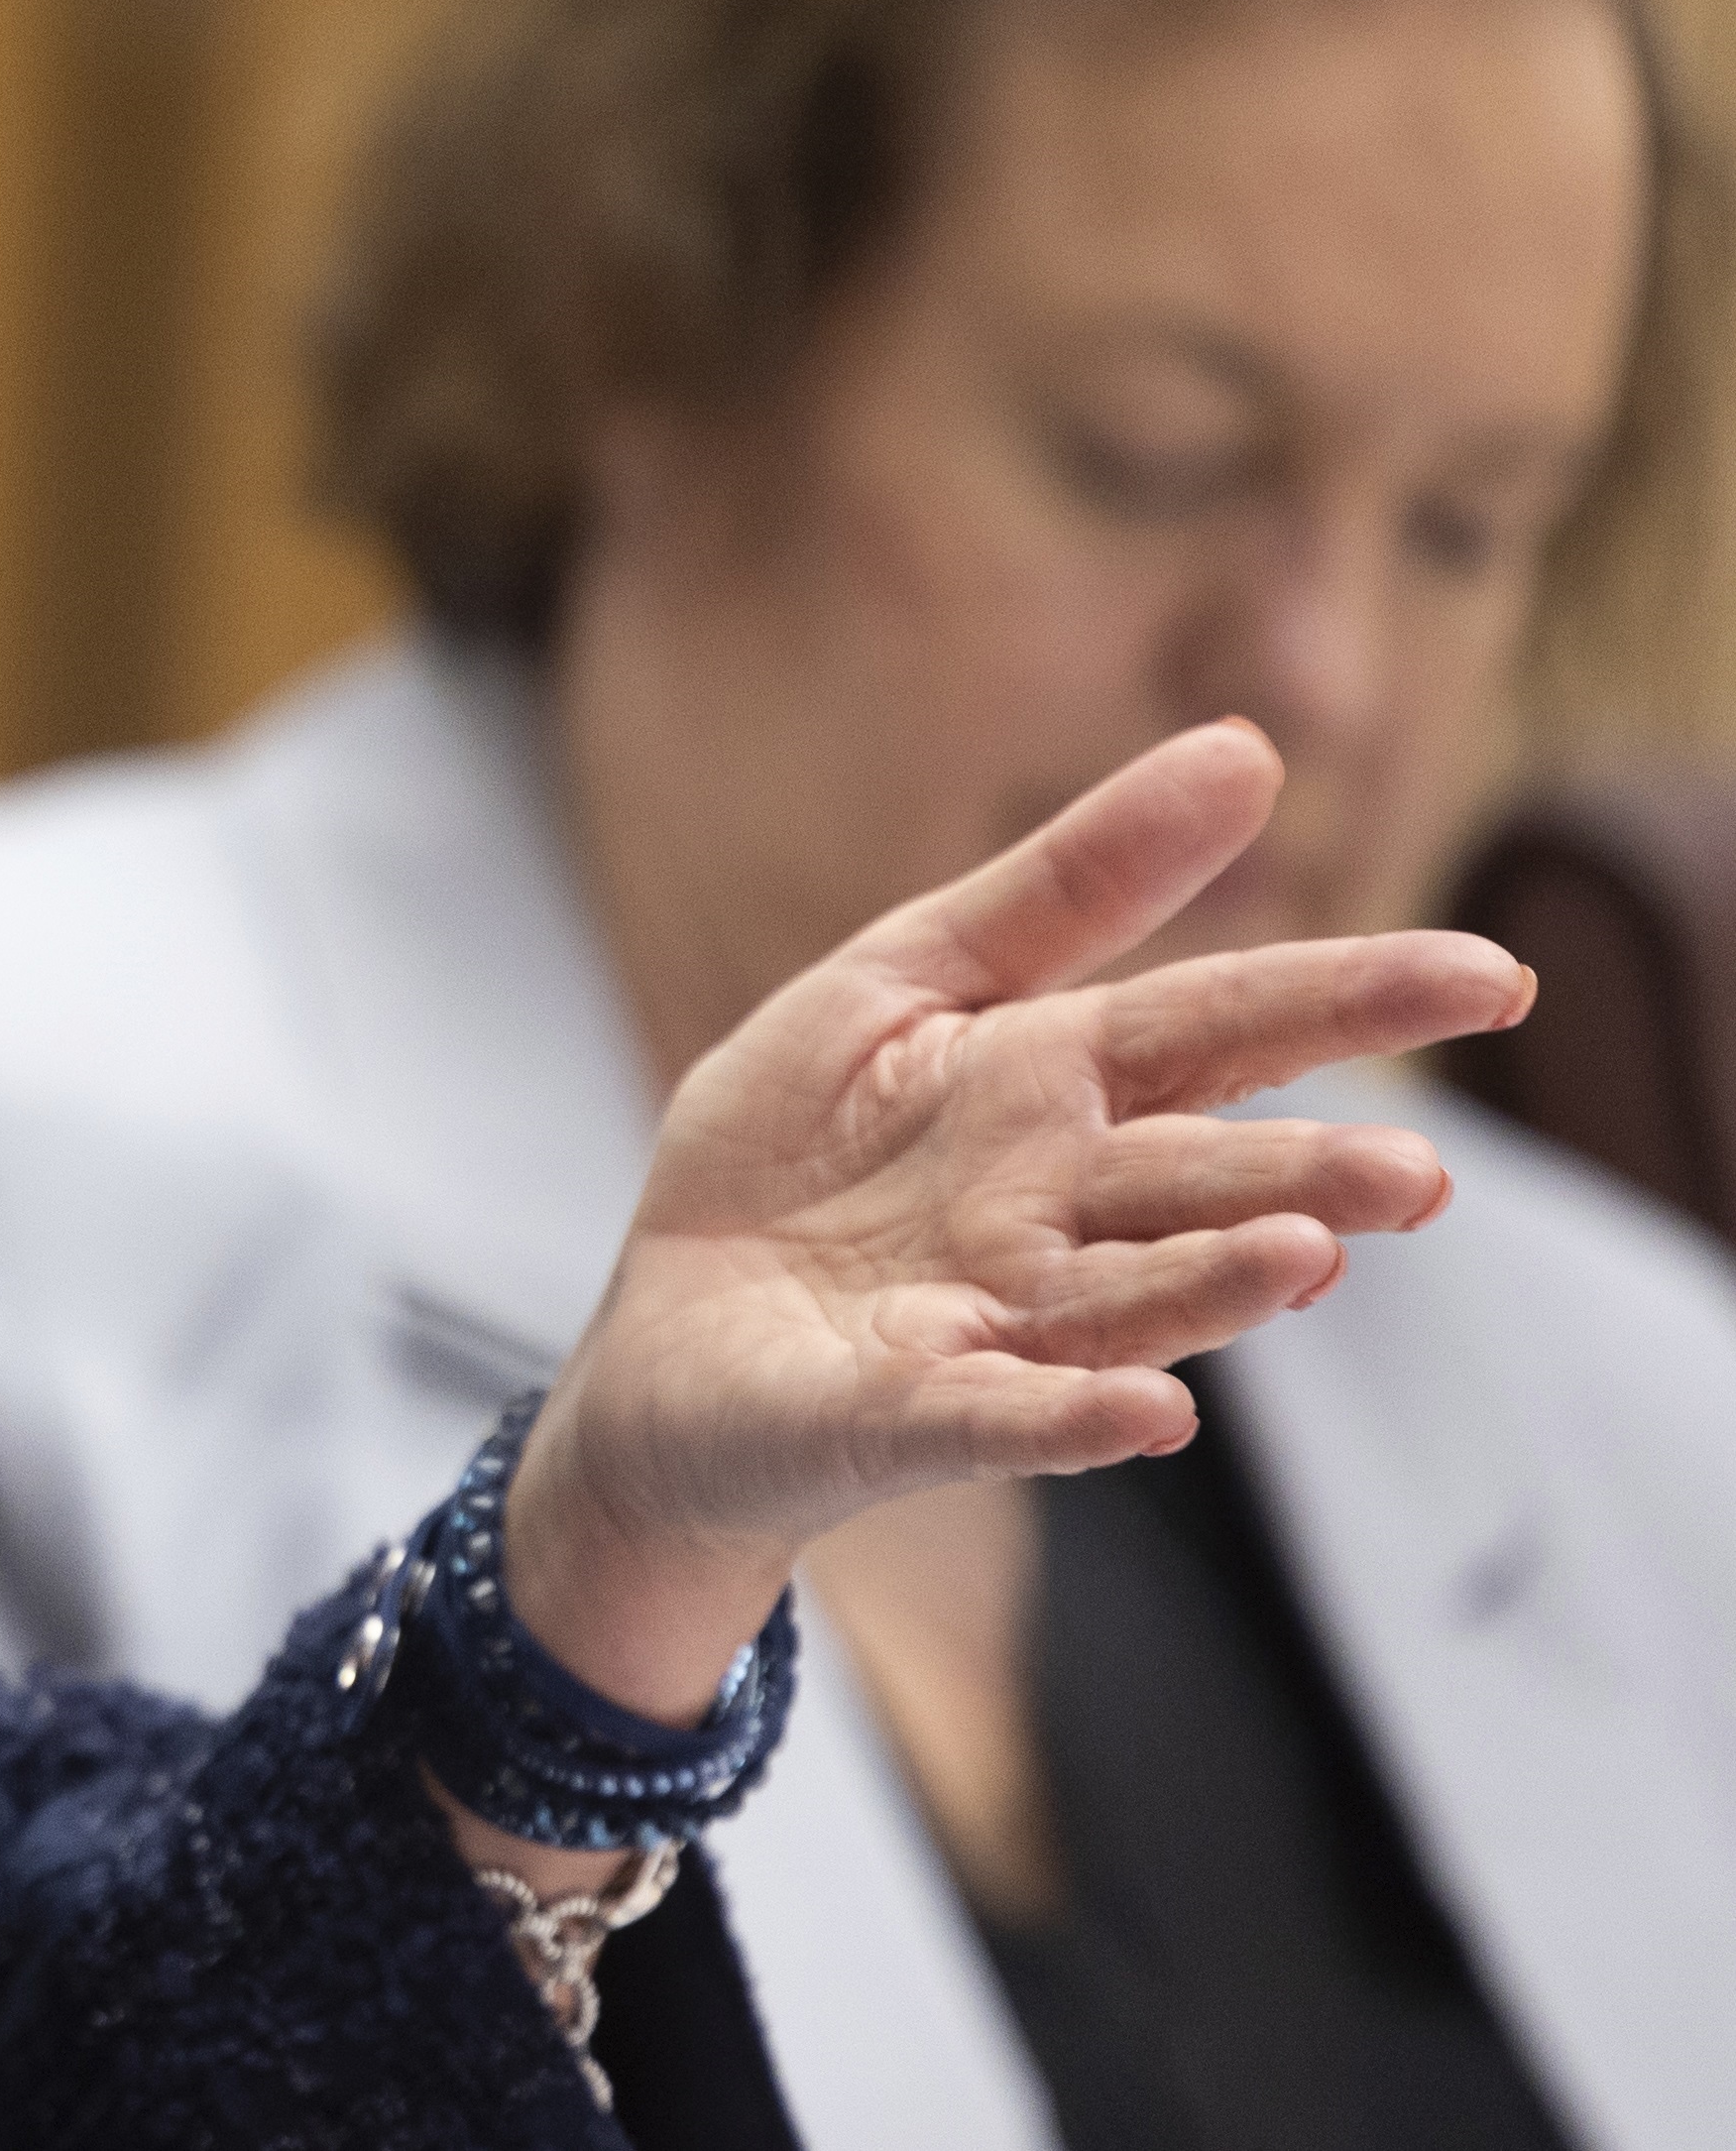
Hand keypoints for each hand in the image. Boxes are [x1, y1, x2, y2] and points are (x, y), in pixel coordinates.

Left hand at [501, 719, 1528, 1727]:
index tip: (1497, 978)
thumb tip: (1248, 747)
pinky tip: (1151, 1417)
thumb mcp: (905, 979)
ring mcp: (990, 1320)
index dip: (1353, 999)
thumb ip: (1068, 885)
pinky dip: (1069, 1416)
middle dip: (1306, 1173)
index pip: (1225, 1026)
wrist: (665, 1340)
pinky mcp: (902, 1411)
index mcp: (1058, 1088)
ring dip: (1214, 1282)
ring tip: (1308, 1252)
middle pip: (1199, 1177)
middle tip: (1417, 1172)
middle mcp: (1056, 1213)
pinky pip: (997, 1415)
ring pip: (1126, 1299)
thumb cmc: (795, 1152)